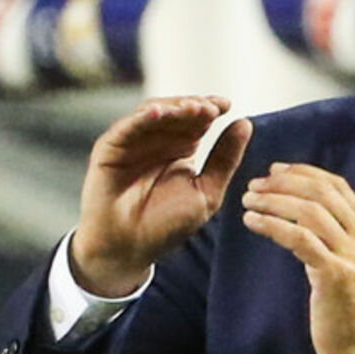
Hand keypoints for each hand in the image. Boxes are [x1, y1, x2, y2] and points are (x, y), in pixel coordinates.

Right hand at [71, 96, 252, 296]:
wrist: (130, 247)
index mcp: (181, 149)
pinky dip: (143, 118)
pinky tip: (160, 112)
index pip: (198, 122)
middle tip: (212, 108)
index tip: (228, 106)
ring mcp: (132, 142)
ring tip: (192, 109)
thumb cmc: (166, 225)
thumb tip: (245, 123)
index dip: (211, 110)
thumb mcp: (206, 192)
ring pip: (153, 114)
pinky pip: (127, 127)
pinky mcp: (110, 147)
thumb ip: (225, 159)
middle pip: (177, 113)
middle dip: (195, 108)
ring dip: (173, 108)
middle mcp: (157, 141)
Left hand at [241, 163, 354, 353]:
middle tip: (255, 185)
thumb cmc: (354, 317)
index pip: (338, 187)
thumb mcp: (354, 270)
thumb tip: (306, 223)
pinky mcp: (335, 274)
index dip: (304, 173)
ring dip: (273, 200)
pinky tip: (253, 222)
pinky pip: (299, 238)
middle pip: (322, 191)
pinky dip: (272, 225)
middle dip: (284, 182)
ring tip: (248, 201)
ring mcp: (352, 255)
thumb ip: (338, 244)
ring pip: (309, 210)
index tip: (276, 171)